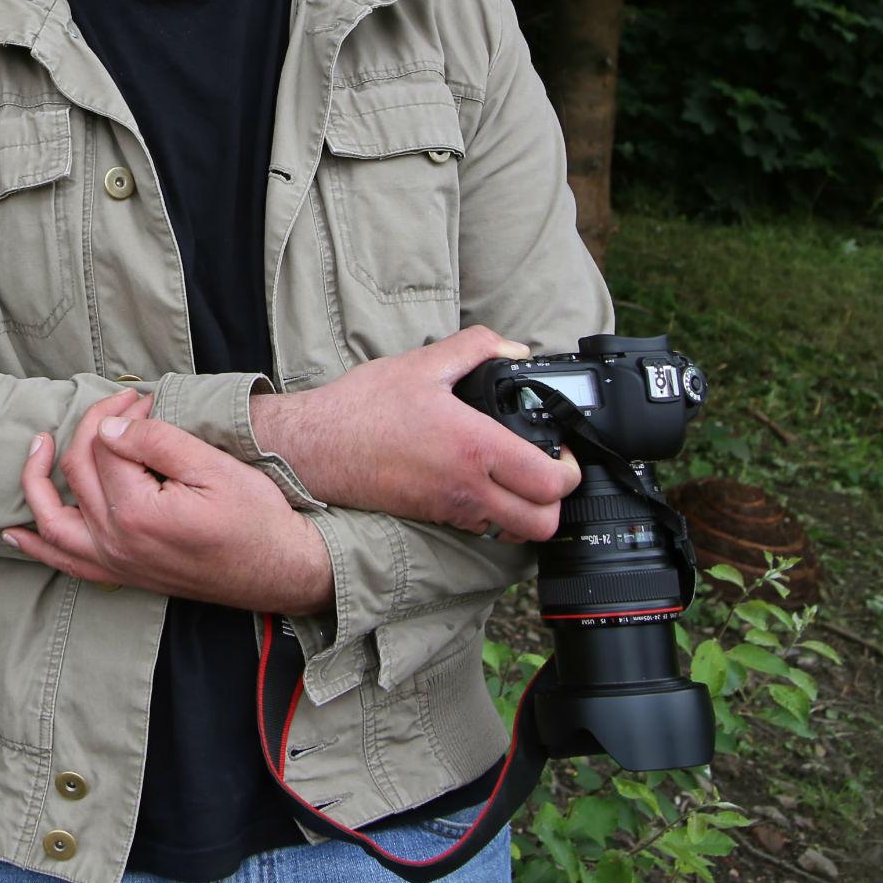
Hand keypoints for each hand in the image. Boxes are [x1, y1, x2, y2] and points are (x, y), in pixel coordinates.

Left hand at [3, 389, 332, 613]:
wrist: (279, 570)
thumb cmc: (254, 517)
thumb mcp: (212, 466)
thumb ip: (155, 441)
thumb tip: (109, 424)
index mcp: (136, 511)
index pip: (103, 443)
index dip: (119, 410)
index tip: (144, 396)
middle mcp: (115, 541)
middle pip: (76, 471)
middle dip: (92, 427)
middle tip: (122, 404)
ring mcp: (114, 563)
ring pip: (53, 519)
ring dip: (35, 482)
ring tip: (36, 447)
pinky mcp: (121, 576)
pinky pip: (66, 563)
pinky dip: (37, 547)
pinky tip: (15, 533)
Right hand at [248, 326, 579, 540]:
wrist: (313, 448)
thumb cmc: (361, 408)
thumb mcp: (421, 364)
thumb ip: (475, 348)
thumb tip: (516, 350)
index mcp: (474, 447)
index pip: (550, 482)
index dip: (569, 469)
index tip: (562, 450)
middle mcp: (468, 488)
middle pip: (543, 523)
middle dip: (556, 501)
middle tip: (547, 469)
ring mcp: (450, 510)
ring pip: (516, 534)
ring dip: (527, 512)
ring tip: (517, 479)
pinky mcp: (433, 517)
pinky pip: (483, 531)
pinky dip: (495, 517)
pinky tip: (481, 485)